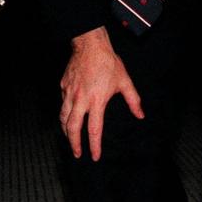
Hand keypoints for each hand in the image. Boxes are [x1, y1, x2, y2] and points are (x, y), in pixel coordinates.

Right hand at [59, 27, 143, 160]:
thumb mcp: (125, 81)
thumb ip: (133, 100)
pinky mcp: (63, 85)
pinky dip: (63, 113)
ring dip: (65, 131)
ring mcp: (70, 92)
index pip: (94, 130)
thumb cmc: (108, 62)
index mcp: (97, 101)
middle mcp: (81, 99)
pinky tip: (67, 115)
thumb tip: (140, 115)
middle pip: (72, 127)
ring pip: (63, 117)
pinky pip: (62, 103)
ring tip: (69, 138)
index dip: (94, 146)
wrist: (90, 44)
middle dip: (74, 143)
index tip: (94, 156)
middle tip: (77, 154)